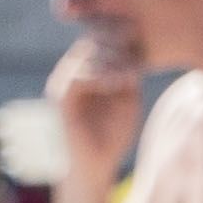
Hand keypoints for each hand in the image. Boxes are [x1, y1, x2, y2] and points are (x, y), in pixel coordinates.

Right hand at [41, 35, 146, 189]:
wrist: (94, 167)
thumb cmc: (111, 137)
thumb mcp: (127, 101)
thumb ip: (128, 77)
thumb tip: (136, 53)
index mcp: (86, 73)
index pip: (97, 41)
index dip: (117, 34)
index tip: (140, 35)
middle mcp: (71, 74)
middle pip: (90, 41)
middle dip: (115, 42)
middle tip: (136, 50)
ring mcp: (63, 84)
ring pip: (85, 54)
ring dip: (112, 59)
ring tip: (131, 71)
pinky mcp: (62, 99)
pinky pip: (80, 75)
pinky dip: (102, 75)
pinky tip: (120, 83)